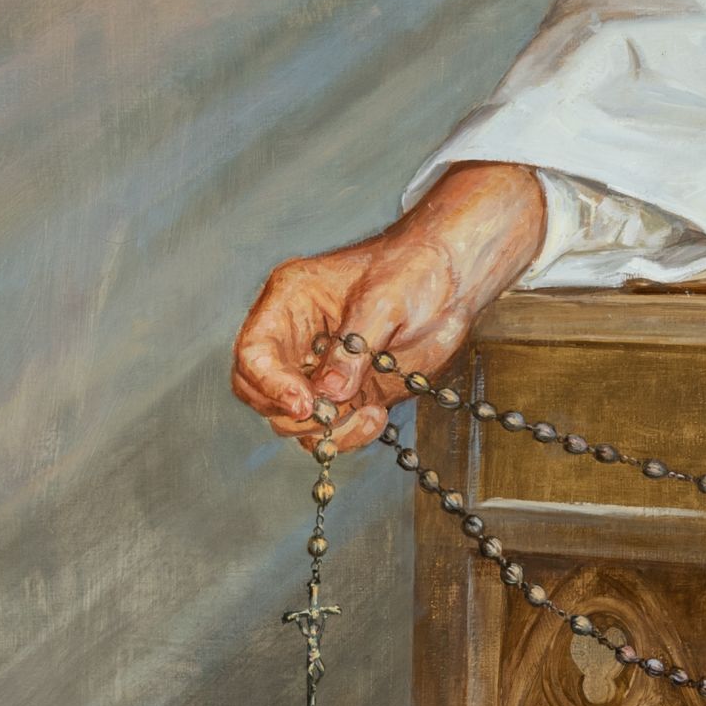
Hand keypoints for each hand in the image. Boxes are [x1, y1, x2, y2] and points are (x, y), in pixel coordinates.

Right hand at [231, 166, 548, 457]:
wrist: (452, 279)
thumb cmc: (414, 270)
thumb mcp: (384, 300)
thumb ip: (354, 349)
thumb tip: (329, 394)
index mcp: (289, 303)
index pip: (253, 352)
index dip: (269, 384)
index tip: (303, 404)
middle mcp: (294, 339)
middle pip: (259, 394)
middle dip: (294, 413)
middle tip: (334, 412)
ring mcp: (319, 370)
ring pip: (293, 420)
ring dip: (326, 429)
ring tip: (368, 413)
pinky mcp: (346, 393)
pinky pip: (330, 429)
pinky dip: (348, 435)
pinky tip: (376, 417)